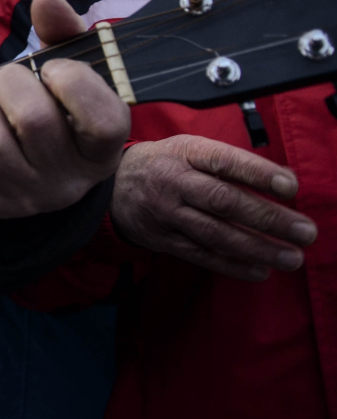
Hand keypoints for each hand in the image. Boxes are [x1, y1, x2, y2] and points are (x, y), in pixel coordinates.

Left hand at [0, 0, 129, 218]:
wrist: (32, 162)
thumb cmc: (53, 105)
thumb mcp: (68, 69)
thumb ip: (64, 32)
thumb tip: (47, 0)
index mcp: (103, 148)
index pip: (102, 119)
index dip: (73, 81)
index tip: (53, 69)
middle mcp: (69, 182)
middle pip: (34, 121)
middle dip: (9, 82)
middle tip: (7, 81)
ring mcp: (25, 199)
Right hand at [111, 135, 315, 280]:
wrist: (113, 185)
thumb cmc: (166, 163)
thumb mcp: (190, 148)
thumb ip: (229, 163)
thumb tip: (283, 182)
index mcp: (185, 153)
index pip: (224, 161)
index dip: (258, 173)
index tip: (291, 187)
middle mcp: (173, 182)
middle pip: (223, 201)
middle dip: (268, 218)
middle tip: (305, 231)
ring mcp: (166, 213)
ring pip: (215, 233)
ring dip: (257, 247)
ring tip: (292, 257)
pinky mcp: (162, 239)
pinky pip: (201, 255)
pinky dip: (232, 265)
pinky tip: (261, 270)